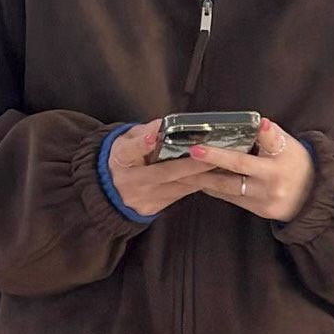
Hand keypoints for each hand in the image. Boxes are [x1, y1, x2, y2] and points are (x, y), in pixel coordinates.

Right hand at [104, 118, 221, 215]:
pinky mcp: (156, 208)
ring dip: (203, 177)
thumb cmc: (121, 161)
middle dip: (193, 164)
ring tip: (225, 167)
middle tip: (216, 155)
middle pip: (167, 172)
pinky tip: (215, 177)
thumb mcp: (123, 143)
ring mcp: (146, 198)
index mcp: (121, 160)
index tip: (153, 136)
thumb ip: (140, 135)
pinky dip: (199, 185)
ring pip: (179, 186)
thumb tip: (160, 125)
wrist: (108, 194)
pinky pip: (181, 194)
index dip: (142, 143)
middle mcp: (135, 182)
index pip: (131, 150)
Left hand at [186, 117, 312, 221]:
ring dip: (204, 178)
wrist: (312, 198)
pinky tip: (198, 182)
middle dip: (212, 158)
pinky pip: (231, 198)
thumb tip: (257, 122)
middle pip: (239, 166)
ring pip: (229, 187)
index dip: (259, 131)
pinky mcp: (259, 211)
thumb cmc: (295, 163)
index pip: (267, 142)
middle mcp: (272, 180)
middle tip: (191, 151)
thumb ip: (270, 135)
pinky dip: (214, 189)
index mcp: (281, 159)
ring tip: (183, 170)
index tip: (249, 124)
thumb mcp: (288, 144)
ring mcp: (264, 198)